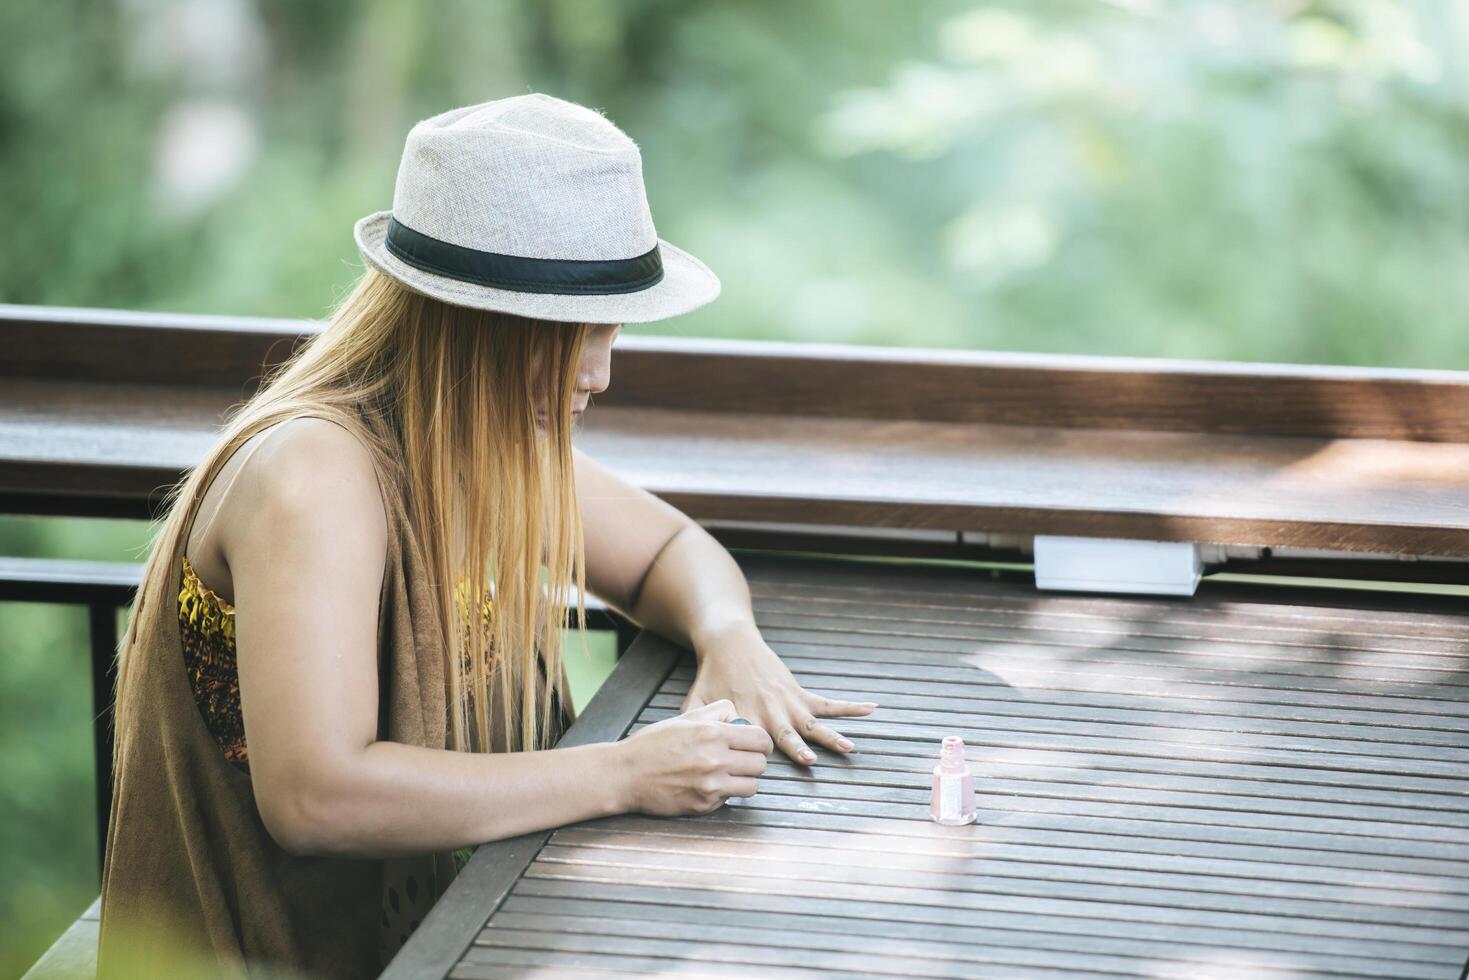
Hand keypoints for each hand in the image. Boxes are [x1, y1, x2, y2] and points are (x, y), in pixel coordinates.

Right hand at [618, 699, 772, 816]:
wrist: (626, 774)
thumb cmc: (654, 743)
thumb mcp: (686, 717)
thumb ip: (717, 713)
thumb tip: (740, 720)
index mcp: (713, 734)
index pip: (761, 740)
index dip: (761, 742)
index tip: (754, 744)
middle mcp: (715, 760)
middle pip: (760, 764)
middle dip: (753, 761)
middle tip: (741, 760)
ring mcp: (710, 786)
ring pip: (752, 786)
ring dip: (744, 780)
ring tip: (729, 774)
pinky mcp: (704, 805)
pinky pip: (729, 799)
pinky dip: (725, 793)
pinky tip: (708, 785)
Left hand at [683, 625, 879, 766]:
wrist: (730, 642)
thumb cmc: (711, 676)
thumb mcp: (697, 702)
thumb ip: (692, 725)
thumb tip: (676, 753)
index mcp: (747, 716)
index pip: (755, 742)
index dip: (761, 755)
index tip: (766, 770)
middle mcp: (770, 711)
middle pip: (787, 734)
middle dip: (799, 748)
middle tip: (811, 760)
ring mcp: (788, 701)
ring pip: (813, 723)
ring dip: (832, 736)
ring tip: (851, 747)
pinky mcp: (798, 692)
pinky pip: (827, 702)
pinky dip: (849, 706)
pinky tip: (870, 708)